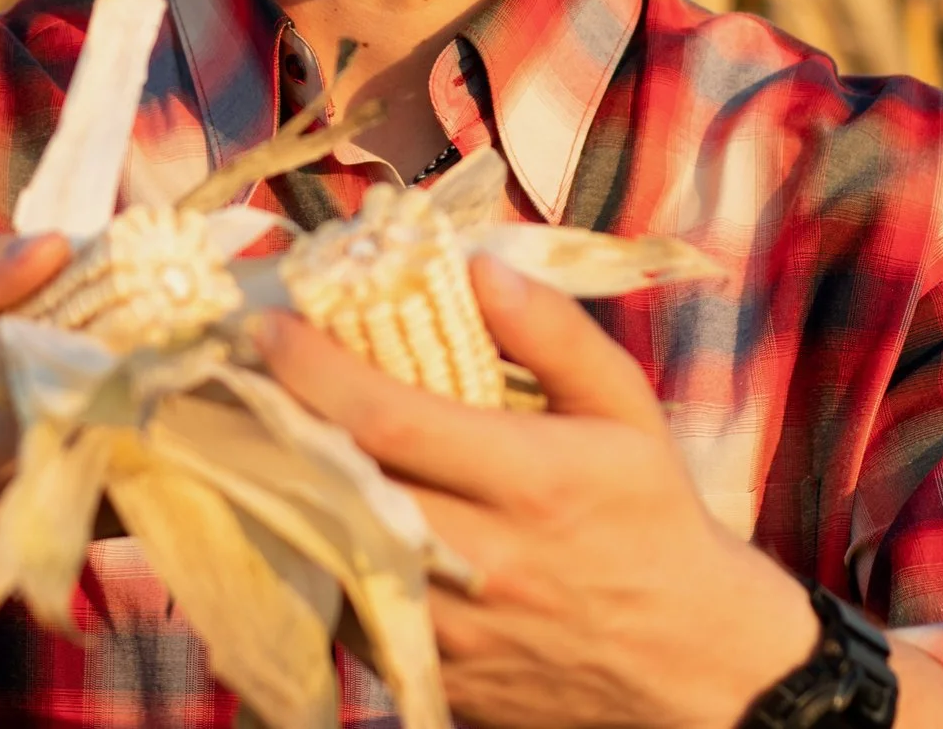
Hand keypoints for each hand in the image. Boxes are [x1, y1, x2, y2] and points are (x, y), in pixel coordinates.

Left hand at [254, 257, 817, 728]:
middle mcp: (486, 559)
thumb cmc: (653, 517)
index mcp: (535, 480)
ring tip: (268, 436)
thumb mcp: (626, 409)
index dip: (316, 371)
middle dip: (282, 423)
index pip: (392, 420)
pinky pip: (351, 611)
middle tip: (247, 374)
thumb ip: (554, 334)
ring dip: (290, 492)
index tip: (271, 328)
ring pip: (334, 554)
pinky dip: (322, 559)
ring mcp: (457, 630)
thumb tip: (478, 265)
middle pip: (345, 486)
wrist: (696, 663)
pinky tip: (317, 515)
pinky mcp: (440, 677)